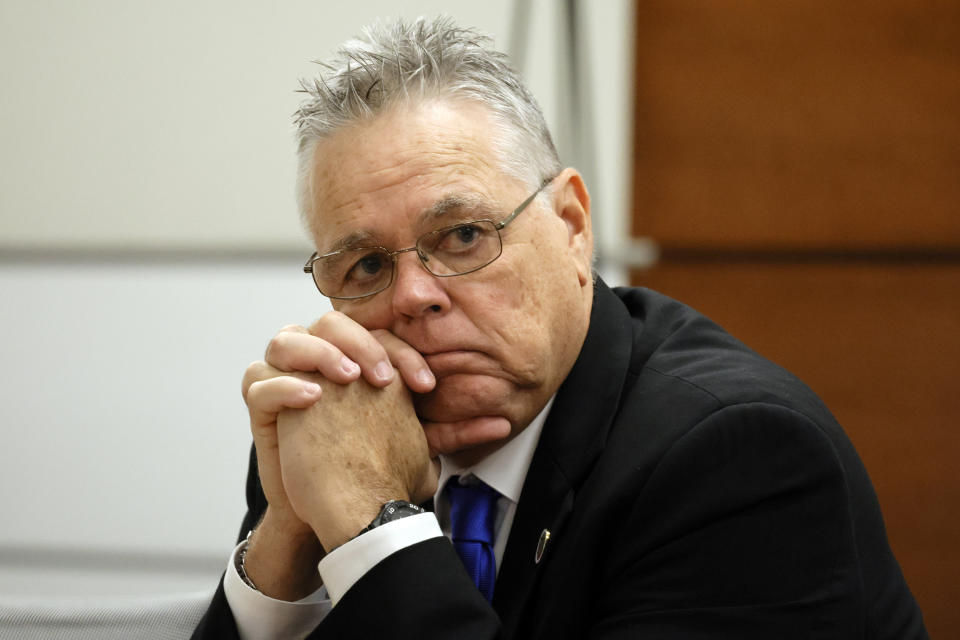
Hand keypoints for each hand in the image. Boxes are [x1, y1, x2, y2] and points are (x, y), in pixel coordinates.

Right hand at [242, 314, 436, 522]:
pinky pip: (259, 382)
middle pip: (331, 324)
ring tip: (345, 377)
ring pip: (287, 339)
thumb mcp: (415, 447)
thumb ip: (452, 431)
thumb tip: (502, 423)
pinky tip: (312, 397)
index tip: (427, 385)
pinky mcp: (261, 405)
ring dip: (318, 352)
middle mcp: (319, 359)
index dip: (403, 353)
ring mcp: (285, 377)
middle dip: (359, 344)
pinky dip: (284, 385)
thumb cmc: (372, 468)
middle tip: (382, 378)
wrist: (336, 509)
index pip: (378, 336)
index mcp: (355, 358)